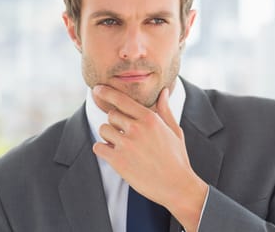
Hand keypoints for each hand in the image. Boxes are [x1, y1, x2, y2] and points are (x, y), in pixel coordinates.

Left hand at [92, 85, 206, 231]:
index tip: (97, 89)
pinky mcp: (118, 161)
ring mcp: (126, 144)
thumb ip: (165, 110)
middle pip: (111, 115)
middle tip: (126, 134)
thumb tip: (164, 92)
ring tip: (122, 146)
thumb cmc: (177, 158)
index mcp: (150, 118)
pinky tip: (114, 154)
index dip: (107, 92)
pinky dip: (102, 150)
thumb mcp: (174, 130)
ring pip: (103, 130)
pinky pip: (98, 147)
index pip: (121, 100)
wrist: (177, 185)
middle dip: (115, 122)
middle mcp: (137, 128)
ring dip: (108, 136)